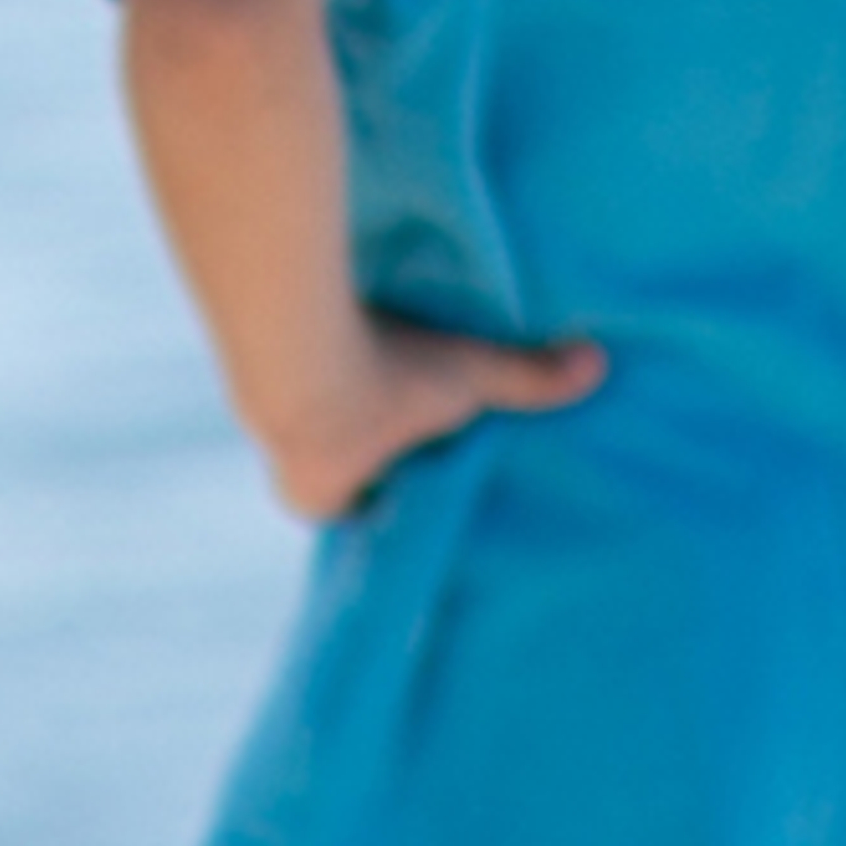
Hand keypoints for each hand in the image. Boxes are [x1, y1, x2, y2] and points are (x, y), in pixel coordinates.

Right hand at [259, 314, 607, 522]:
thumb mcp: (468, 380)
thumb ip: (528, 378)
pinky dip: (317, 361)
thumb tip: (598, 365)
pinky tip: (338, 336)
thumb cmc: (384, 380)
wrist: (294, 331)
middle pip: (338, 476)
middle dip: (367, 456)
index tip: (420, 474)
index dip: (393, 494)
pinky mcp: (247, 369)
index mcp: (325, 505)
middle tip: (402, 431)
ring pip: (310, 428)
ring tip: (376, 382)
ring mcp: (259, 425)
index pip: (366, 514)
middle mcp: (286, 477)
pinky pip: (292, 375)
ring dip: (339, 406)